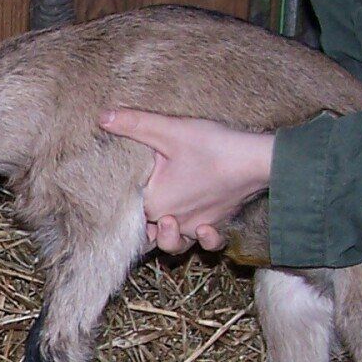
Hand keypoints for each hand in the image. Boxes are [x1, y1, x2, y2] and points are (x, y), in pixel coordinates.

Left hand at [99, 108, 274, 255]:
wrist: (258, 160)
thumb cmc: (213, 146)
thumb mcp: (170, 130)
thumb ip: (135, 124)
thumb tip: (103, 116)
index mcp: (155, 203)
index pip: (128, 212)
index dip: (120, 205)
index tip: (122, 190)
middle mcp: (175, 221)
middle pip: (149, 234)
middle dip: (143, 226)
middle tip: (144, 203)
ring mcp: (198, 225)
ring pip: (176, 244)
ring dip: (169, 238)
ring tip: (169, 220)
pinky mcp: (218, 222)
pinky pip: (209, 241)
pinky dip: (205, 239)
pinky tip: (204, 228)